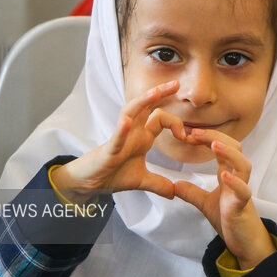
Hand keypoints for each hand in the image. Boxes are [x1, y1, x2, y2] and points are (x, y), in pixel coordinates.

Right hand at [52, 80, 185, 200]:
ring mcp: (120, 139)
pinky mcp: (108, 151)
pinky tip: (127, 121)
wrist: (90, 183)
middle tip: (176, 83)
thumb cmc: (112, 174)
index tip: (186, 135)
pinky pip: (116, 138)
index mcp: (141, 137)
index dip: (175, 123)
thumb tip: (175, 193)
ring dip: (142, 102)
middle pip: (145, 107)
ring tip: (154, 92)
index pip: (160, 118)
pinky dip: (122, 129)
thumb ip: (159, 184)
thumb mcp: (141, 181)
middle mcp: (132, 132)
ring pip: (130, 114)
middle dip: (160, 93)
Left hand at [174, 129, 276, 269]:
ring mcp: (242, 190)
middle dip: (216, 136)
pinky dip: (236, 182)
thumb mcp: (205, 203)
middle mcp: (237, 178)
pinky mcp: (243, 206)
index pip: (220, 147)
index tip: (188, 134)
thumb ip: (191, 193)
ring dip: (229, 153)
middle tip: (195, 132)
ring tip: (214, 144)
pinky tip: (225, 175)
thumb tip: (174, 185)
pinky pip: (243, 191)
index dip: (206, 137)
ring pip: (243, 165)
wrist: (244, 243)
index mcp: (228, 174)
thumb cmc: (229, 219)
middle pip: (234, 148)